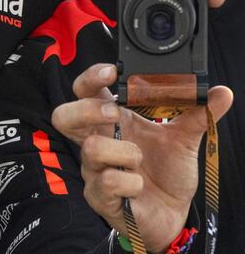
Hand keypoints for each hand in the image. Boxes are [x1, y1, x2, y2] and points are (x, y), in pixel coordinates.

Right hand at [52, 63, 231, 252]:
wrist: (173, 215)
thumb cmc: (167, 171)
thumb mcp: (183, 140)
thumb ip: (197, 115)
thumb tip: (223, 92)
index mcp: (110, 119)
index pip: (85, 90)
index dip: (90, 77)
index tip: (112, 71)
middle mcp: (96, 140)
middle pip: (63, 116)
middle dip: (86, 110)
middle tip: (114, 114)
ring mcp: (94, 168)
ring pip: (90, 149)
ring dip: (122, 151)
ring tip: (139, 158)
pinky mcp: (99, 196)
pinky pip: (106, 183)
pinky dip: (129, 182)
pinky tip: (140, 184)